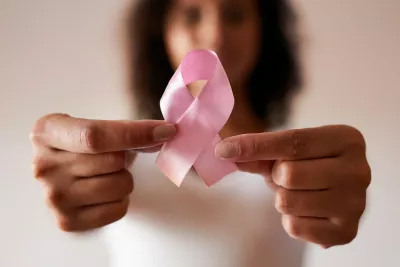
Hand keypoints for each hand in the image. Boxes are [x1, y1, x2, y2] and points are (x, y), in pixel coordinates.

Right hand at [31, 114, 175, 231]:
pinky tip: (105, 194)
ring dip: (124, 179)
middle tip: (114, 158)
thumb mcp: (95, 126)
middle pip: (113, 161)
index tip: (166, 131)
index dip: (135, 133)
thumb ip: (128, 129)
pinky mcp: (67, 221)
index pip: (95, 135)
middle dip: (126, 158)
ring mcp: (53, 197)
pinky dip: (121, 200)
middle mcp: (43, 166)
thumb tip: (166, 133)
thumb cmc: (85, 146)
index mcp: (47, 132)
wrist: (65, 172)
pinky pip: (118, 209)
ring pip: (119, 185)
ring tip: (107, 175)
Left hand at [215, 125, 370, 247]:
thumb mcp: (288, 151)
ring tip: (299, 193)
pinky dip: (291, 220)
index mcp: (347, 139)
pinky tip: (306, 212)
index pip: (292, 141)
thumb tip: (225, 151)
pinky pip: (294, 227)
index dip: (254, 146)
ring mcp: (356, 204)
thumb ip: (259, 151)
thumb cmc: (311, 164)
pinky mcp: (346, 232)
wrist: (336, 191)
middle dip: (277, 176)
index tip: (223, 150)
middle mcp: (358, 170)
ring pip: (287, 201)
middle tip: (288, 177)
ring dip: (283, 199)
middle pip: (288, 174)